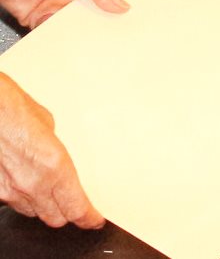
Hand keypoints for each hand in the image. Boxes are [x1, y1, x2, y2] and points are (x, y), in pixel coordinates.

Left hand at [0, 0, 127, 28]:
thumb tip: (118, 2)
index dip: (122, 5)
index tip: (130, 18)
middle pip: (96, 14)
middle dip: (103, 24)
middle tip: (112, 34)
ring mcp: (55, 4)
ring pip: (75, 26)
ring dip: (81, 34)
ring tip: (89, 40)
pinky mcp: (34, 16)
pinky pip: (49, 32)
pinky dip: (56, 38)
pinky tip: (63, 39)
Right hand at [0, 74, 101, 228]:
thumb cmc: (18, 113)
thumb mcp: (52, 131)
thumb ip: (57, 153)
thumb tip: (59, 158)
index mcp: (56, 168)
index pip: (77, 209)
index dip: (88, 218)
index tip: (94, 219)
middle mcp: (34, 184)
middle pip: (56, 218)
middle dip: (67, 214)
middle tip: (74, 206)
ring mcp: (12, 190)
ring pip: (34, 213)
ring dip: (43, 207)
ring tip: (49, 193)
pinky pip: (14, 203)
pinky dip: (23, 198)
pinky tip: (26, 184)